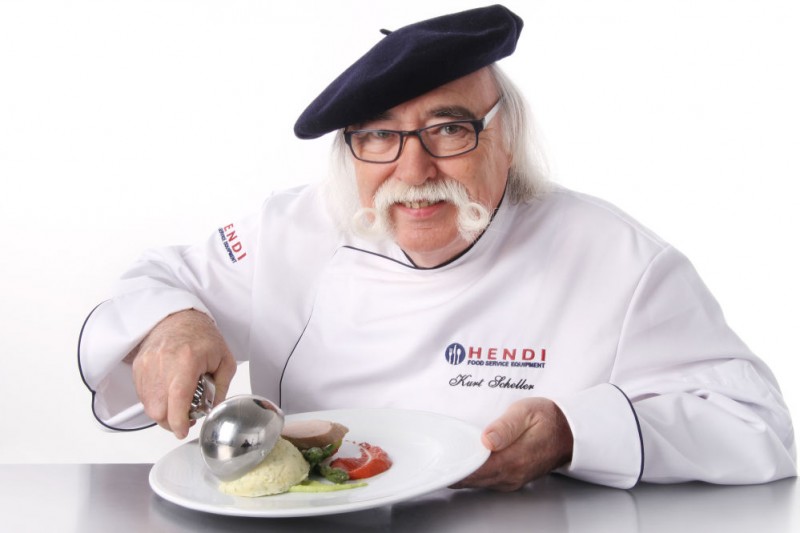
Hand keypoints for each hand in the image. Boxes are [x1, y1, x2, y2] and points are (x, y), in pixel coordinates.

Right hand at [127, 309, 236, 438]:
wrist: (178, 317)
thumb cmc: (202, 336)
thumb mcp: (224, 361)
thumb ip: (221, 389)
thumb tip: (213, 411)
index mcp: (187, 360)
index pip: (177, 398)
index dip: (179, 421)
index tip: (184, 430)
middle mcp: (163, 362)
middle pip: (158, 409)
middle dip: (172, 421)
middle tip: (186, 415)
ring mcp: (147, 365)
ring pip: (148, 405)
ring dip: (163, 412)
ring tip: (179, 401)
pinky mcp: (138, 367)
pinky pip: (142, 396)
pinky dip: (155, 401)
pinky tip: (168, 392)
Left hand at [451, 397, 573, 490]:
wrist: (571, 432)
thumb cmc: (549, 419)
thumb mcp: (526, 412)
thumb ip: (506, 426)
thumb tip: (487, 439)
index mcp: (514, 459)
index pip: (477, 469)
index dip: (457, 465)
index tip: (442, 458)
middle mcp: (513, 474)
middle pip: (474, 479)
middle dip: (455, 470)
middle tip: (438, 457)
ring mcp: (513, 478)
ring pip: (480, 482)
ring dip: (463, 473)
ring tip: (447, 458)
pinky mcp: (513, 478)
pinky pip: (488, 480)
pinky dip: (474, 474)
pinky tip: (465, 463)